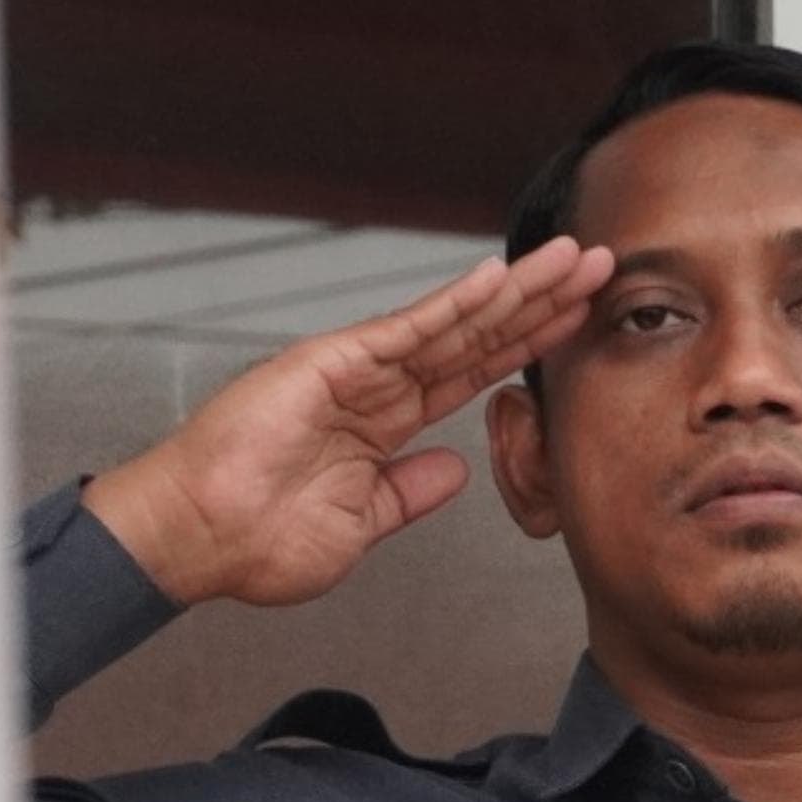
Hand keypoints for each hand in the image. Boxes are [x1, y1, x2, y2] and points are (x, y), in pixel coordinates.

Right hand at [80, 236, 612, 609]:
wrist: (201, 539)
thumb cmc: (260, 539)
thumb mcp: (360, 524)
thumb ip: (409, 492)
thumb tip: (456, 468)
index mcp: (385, 424)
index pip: (473, 374)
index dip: (527, 346)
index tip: (578, 323)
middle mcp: (378, 385)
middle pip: (477, 335)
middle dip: (540, 303)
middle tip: (600, 268)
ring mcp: (357, 368)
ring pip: (453, 321)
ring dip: (515, 290)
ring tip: (572, 261)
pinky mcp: (331, 362)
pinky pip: (404, 330)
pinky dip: (452, 305)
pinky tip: (497, 281)